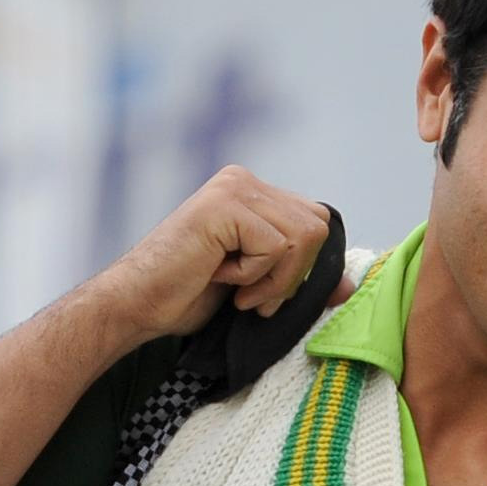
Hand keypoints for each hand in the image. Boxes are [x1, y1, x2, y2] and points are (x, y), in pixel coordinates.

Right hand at [92, 166, 338, 341]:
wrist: (136, 304)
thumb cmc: (186, 296)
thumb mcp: (255, 286)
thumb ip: (299, 278)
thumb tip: (350, 288)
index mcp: (251, 192)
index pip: (315, 221)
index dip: (303, 267)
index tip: (267, 295)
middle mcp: (243, 181)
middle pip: (317, 226)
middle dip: (294, 274)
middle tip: (253, 296)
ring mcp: (234, 188)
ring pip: (302, 237)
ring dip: (274, 279)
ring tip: (237, 289)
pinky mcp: (225, 205)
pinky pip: (276, 246)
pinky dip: (254, 276)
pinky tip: (218, 274)